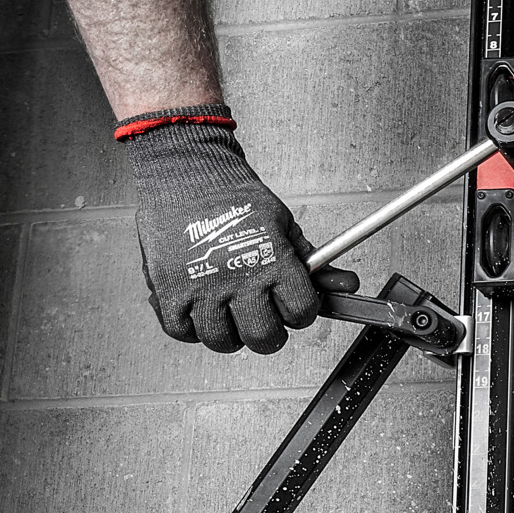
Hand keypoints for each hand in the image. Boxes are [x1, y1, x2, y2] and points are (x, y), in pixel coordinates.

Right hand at [120, 114, 321, 352]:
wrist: (187, 172)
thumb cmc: (235, 198)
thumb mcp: (284, 226)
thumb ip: (314, 263)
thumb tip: (346, 285)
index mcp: (272, 260)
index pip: (300, 312)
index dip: (300, 312)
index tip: (293, 305)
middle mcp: (237, 277)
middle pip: (263, 337)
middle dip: (269, 333)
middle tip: (263, 317)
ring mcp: (200, 286)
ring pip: (221, 341)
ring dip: (229, 332)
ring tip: (229, 312)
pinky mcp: (167, 289)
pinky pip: (182, 331)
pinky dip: (191, 327)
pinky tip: (200, 307)